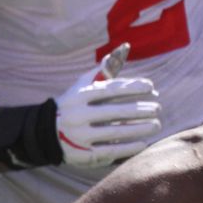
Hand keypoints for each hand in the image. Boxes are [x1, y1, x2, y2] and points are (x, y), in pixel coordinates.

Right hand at [55, 44, 162, 167]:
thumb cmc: (74, 103)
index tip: (151, 87)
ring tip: (156, 125)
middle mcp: (78, 115)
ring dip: (139, 129)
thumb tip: (125, 48)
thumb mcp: (83, 85)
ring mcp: (78, 136)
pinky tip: (144, 143)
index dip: (133, 87)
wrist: (44, 132)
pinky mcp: (81, 154)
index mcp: (80, 96)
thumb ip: (105, 70)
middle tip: (158, 108)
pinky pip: (109, 151)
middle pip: (115, 112)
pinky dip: (128, 148)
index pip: (110, 90)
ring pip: (114, 133)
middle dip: (140, 110)